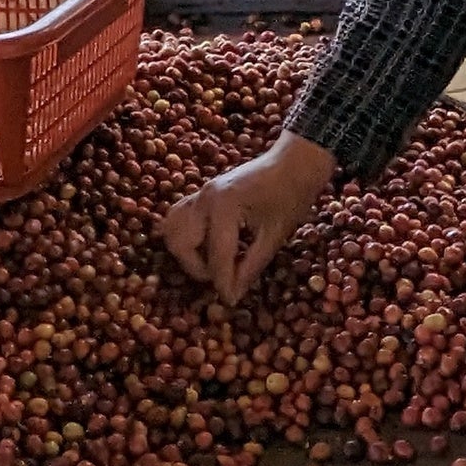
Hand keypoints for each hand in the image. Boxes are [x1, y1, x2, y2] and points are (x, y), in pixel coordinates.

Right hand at [163, 132, 336, 304]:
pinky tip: (208, 245)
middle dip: (199, 267)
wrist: (292, 164)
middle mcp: (204, 198)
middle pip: (181, 244)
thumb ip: (251, 266)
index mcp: (224, 207)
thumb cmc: (290, 198)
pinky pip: (178, 218)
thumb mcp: (274, 236)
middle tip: (223, 276)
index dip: (223, 283)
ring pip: (172, 230)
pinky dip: (186, 236)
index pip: (216, 256)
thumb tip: (232, 296)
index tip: (231, 301)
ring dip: (187, 252)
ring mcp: (199, 193)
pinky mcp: (200, 194)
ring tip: (213, 260)